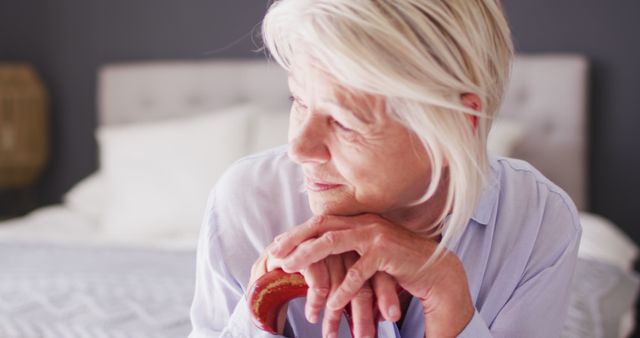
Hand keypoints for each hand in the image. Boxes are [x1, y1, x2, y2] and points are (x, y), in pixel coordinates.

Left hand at [269, 214, 474, 337]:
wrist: (437, 269)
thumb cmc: (400, 264)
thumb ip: (350, 248)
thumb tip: (321, 255)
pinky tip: (330, 302)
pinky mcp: (386, 253)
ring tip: (289, 268)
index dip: (298, 232)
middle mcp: (365, 223)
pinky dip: (342, 289)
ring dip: (308, 255)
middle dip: (295, 238)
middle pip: (321, 225)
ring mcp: (375, 235)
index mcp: (360, 221)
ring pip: (333, 242)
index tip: (277, 244)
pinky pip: (357, 272)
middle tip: (274, 253)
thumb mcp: (370, 252)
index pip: (322, 220)